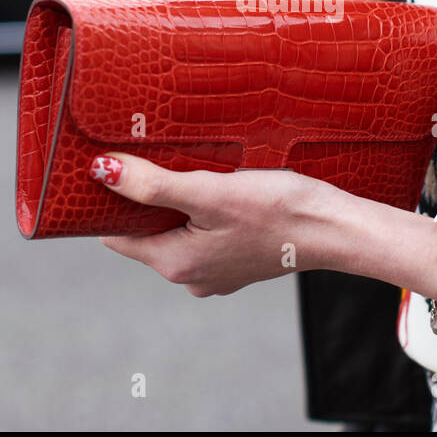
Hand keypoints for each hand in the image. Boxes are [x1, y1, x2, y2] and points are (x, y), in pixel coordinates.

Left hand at [95, 154, 339, 296]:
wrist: (334, 228)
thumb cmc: (276, 209)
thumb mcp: (209, 191)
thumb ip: (153, 185)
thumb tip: (101, 172)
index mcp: (174, 263)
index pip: (115, 234)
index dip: (111, 202)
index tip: (117, 169)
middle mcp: (190, 276)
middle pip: (145, 231)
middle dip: (149, 199)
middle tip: (162, 161)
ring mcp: (216, 272)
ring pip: (177, 230)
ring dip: (180, 202)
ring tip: (196, 171)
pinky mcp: (238, 261)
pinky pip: (205, 233)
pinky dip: (206, 211)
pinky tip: (223, 189)